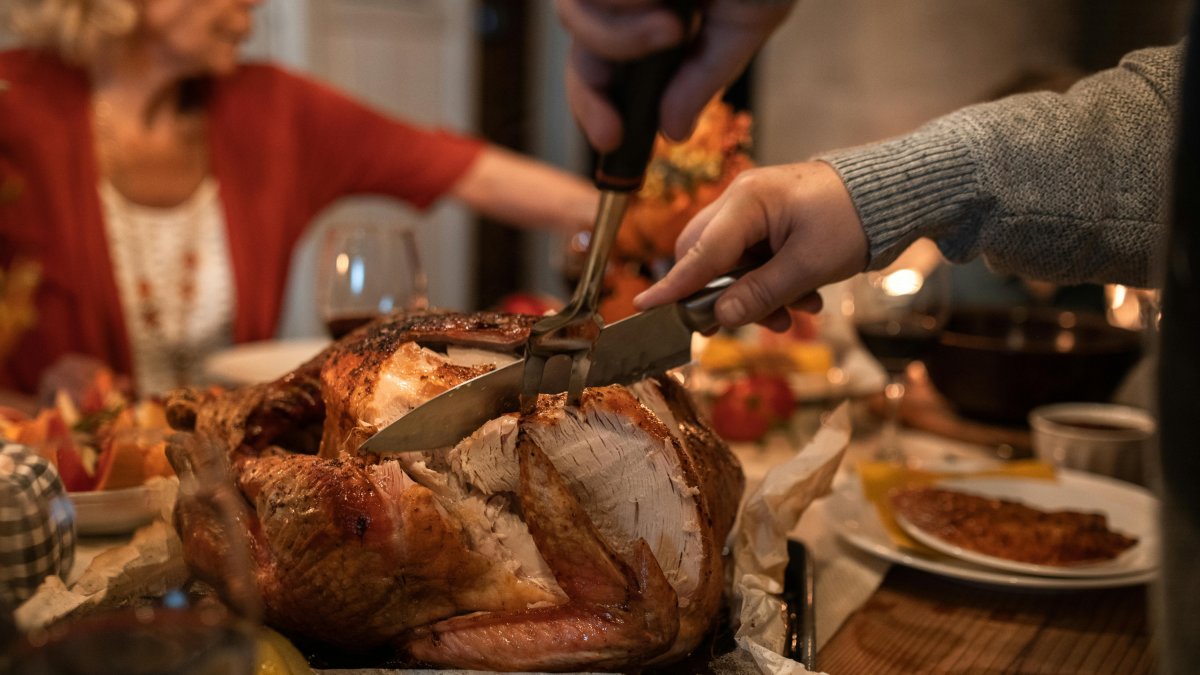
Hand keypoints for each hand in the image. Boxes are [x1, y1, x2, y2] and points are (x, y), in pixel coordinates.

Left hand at [556, 0, 795, 149]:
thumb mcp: (746, 21)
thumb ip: (705, 77)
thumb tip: (673, 132)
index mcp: (654, 14)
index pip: (604, 67)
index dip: (596, 106)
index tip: (612, 139)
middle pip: (580, 47)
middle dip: (599, 82)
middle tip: (624, 110)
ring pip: (577, 15)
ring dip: (621, 33)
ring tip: (672, 18)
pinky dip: (625, 2)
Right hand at [634, 161, 868, 329]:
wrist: (891, 195)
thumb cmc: (854, 219)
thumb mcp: (809, 265)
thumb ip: (761, 292)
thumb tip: (720, 317)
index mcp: (748, 201)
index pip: (700, 251)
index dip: (674, 285)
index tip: (645, 307)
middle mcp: (742, 201)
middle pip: (707, 257)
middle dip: (726, 296)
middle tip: (750, 322)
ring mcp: (755, 211)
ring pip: (731, 264)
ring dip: (756, 295)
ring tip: (794, 314)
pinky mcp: (769, 223)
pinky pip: (752, 260)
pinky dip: (771, 284)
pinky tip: (805, 298)